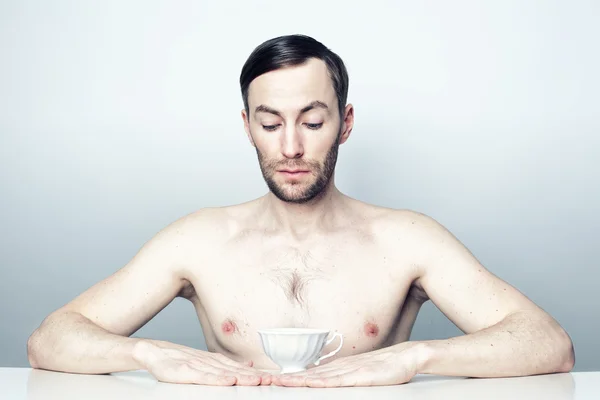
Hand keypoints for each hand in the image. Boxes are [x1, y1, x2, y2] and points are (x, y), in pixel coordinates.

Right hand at [132, 339, 271, 385]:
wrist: (152, 352)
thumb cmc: (178, 359)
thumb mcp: (205, 360)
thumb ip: (226, 363)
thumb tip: (250, 363)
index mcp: (214, 361)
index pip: (238, 369)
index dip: (254, 374)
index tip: (271, 378)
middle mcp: (207, 363)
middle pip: (234, 371)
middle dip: (252, 377)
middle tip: (269, 381)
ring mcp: (196, 366)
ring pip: (222, 374)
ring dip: (240, 378)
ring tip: (256, 381)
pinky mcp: (184, 372)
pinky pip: (203, 376)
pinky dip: (216, 379)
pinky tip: (228, 381)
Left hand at [271, 343, 421, 386]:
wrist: (407, 356)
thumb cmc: (386, 366)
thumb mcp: (361, 372)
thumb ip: (344, 376)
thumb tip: (327, 382)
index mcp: (340, 367)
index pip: (311, 373)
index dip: (292, 377)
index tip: (274, 380)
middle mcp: (342, 367)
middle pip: (311, 374)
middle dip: (289, 379)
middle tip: (268, 381)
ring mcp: (351, 370)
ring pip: (320, 377)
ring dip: (300, 380)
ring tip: (281, 383)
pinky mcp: (362, 376)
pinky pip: (339, 380)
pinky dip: (323, 382)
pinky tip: (311, 384)